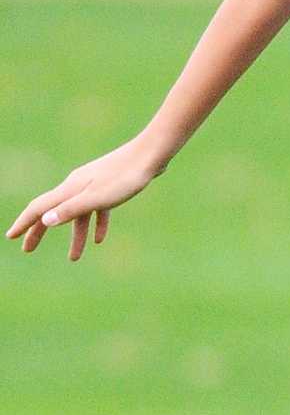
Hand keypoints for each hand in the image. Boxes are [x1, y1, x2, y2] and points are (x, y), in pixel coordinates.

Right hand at [8, 138, 167, 258]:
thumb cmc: (125, 178)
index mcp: (69, 189)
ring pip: (77, 215)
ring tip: (74, 258)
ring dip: (74, 236)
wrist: (150, 156)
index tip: (11, 237)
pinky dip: (96, 225)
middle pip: (52, 211)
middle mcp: (76, 186)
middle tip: (28, 249)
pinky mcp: (109, 187)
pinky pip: (97, 210)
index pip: (39, 208)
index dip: (24, 223)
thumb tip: (44, 221)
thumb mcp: (97, 198)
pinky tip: (100, 240)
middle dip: (39, 231)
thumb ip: (71, 209)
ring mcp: (92, 186)